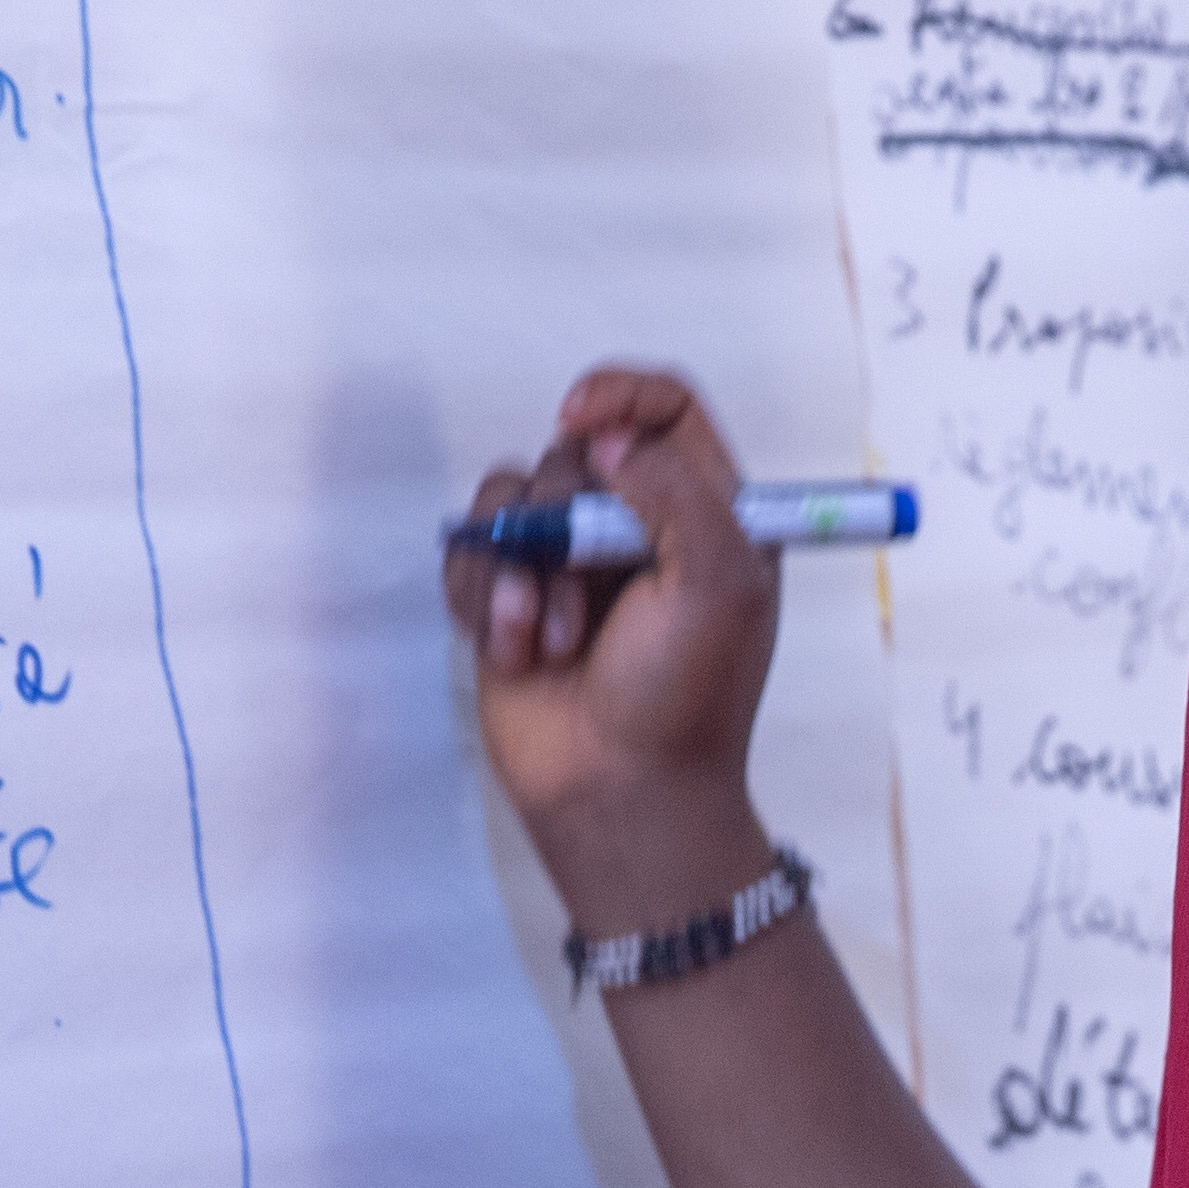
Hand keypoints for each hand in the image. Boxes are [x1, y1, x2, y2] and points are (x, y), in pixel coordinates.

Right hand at [445, 361, 785, 930]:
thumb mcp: (718, 580)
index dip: (622, 394)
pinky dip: (484, 597)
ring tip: (548, 639)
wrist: (621, 793)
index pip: (666, 409)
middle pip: (575, 449)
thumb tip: (604, 437)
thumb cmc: (686, 695)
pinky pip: (470, 552)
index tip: (580, 415)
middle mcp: (635, 525)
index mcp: (706, 512)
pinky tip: (513, 651)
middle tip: (587, 585)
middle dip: (565, 513)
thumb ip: (672, 486)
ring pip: (511, 497)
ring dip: (522, 568)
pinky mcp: (508, 599)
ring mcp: (568, 561)